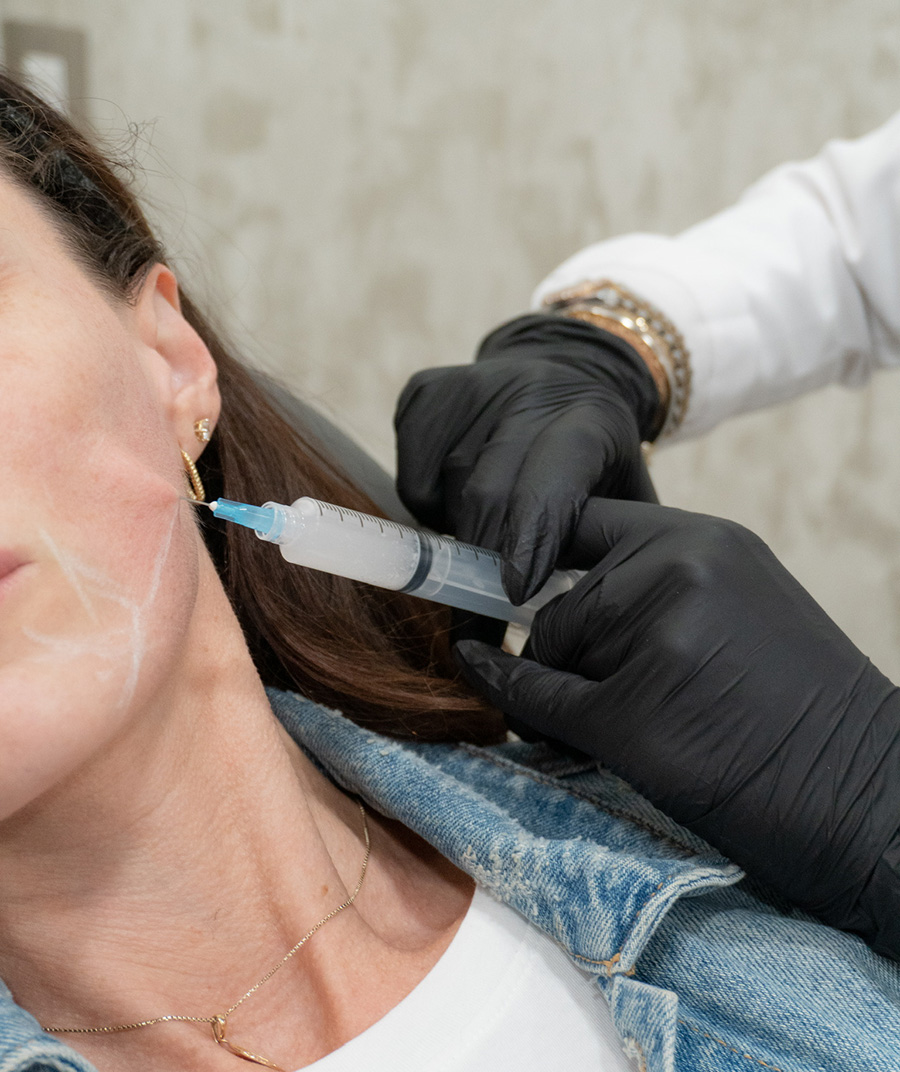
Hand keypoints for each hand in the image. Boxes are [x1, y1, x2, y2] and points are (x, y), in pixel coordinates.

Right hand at [395, 314, 658, 604]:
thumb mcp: (625, 495)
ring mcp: (469, 388)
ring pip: (443, 494)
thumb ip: (610, 545)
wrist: (560, 376)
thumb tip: (587, 615)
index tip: (516, 591)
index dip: (533, 534)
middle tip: (480, 618)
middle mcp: (528, 393)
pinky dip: (429, 511)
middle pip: (488, 491)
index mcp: (591, 419)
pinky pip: (411, 482)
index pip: (555, 475)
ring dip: (457, 536)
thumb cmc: (594, 460)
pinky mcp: (424, 393)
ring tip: (489, 534)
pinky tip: (459, 500)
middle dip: (482, 561)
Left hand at [455, 498, 899, 957]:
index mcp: (704, 539)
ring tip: (613, 718)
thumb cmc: (804, 707)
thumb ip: (659, 587)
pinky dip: (512, 699)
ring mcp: (653, 640)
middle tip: (599, 687)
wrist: (870, 796)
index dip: (542, 553)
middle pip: (559, 599)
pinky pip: (537, 699)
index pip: (584, 521)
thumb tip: (555, 597)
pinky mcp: (632, 714)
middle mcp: (676, 572)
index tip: (511, 580)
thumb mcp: (740, 606)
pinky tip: (487, 682)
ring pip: (547, 649)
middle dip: (560, 644)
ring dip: (554, 682)